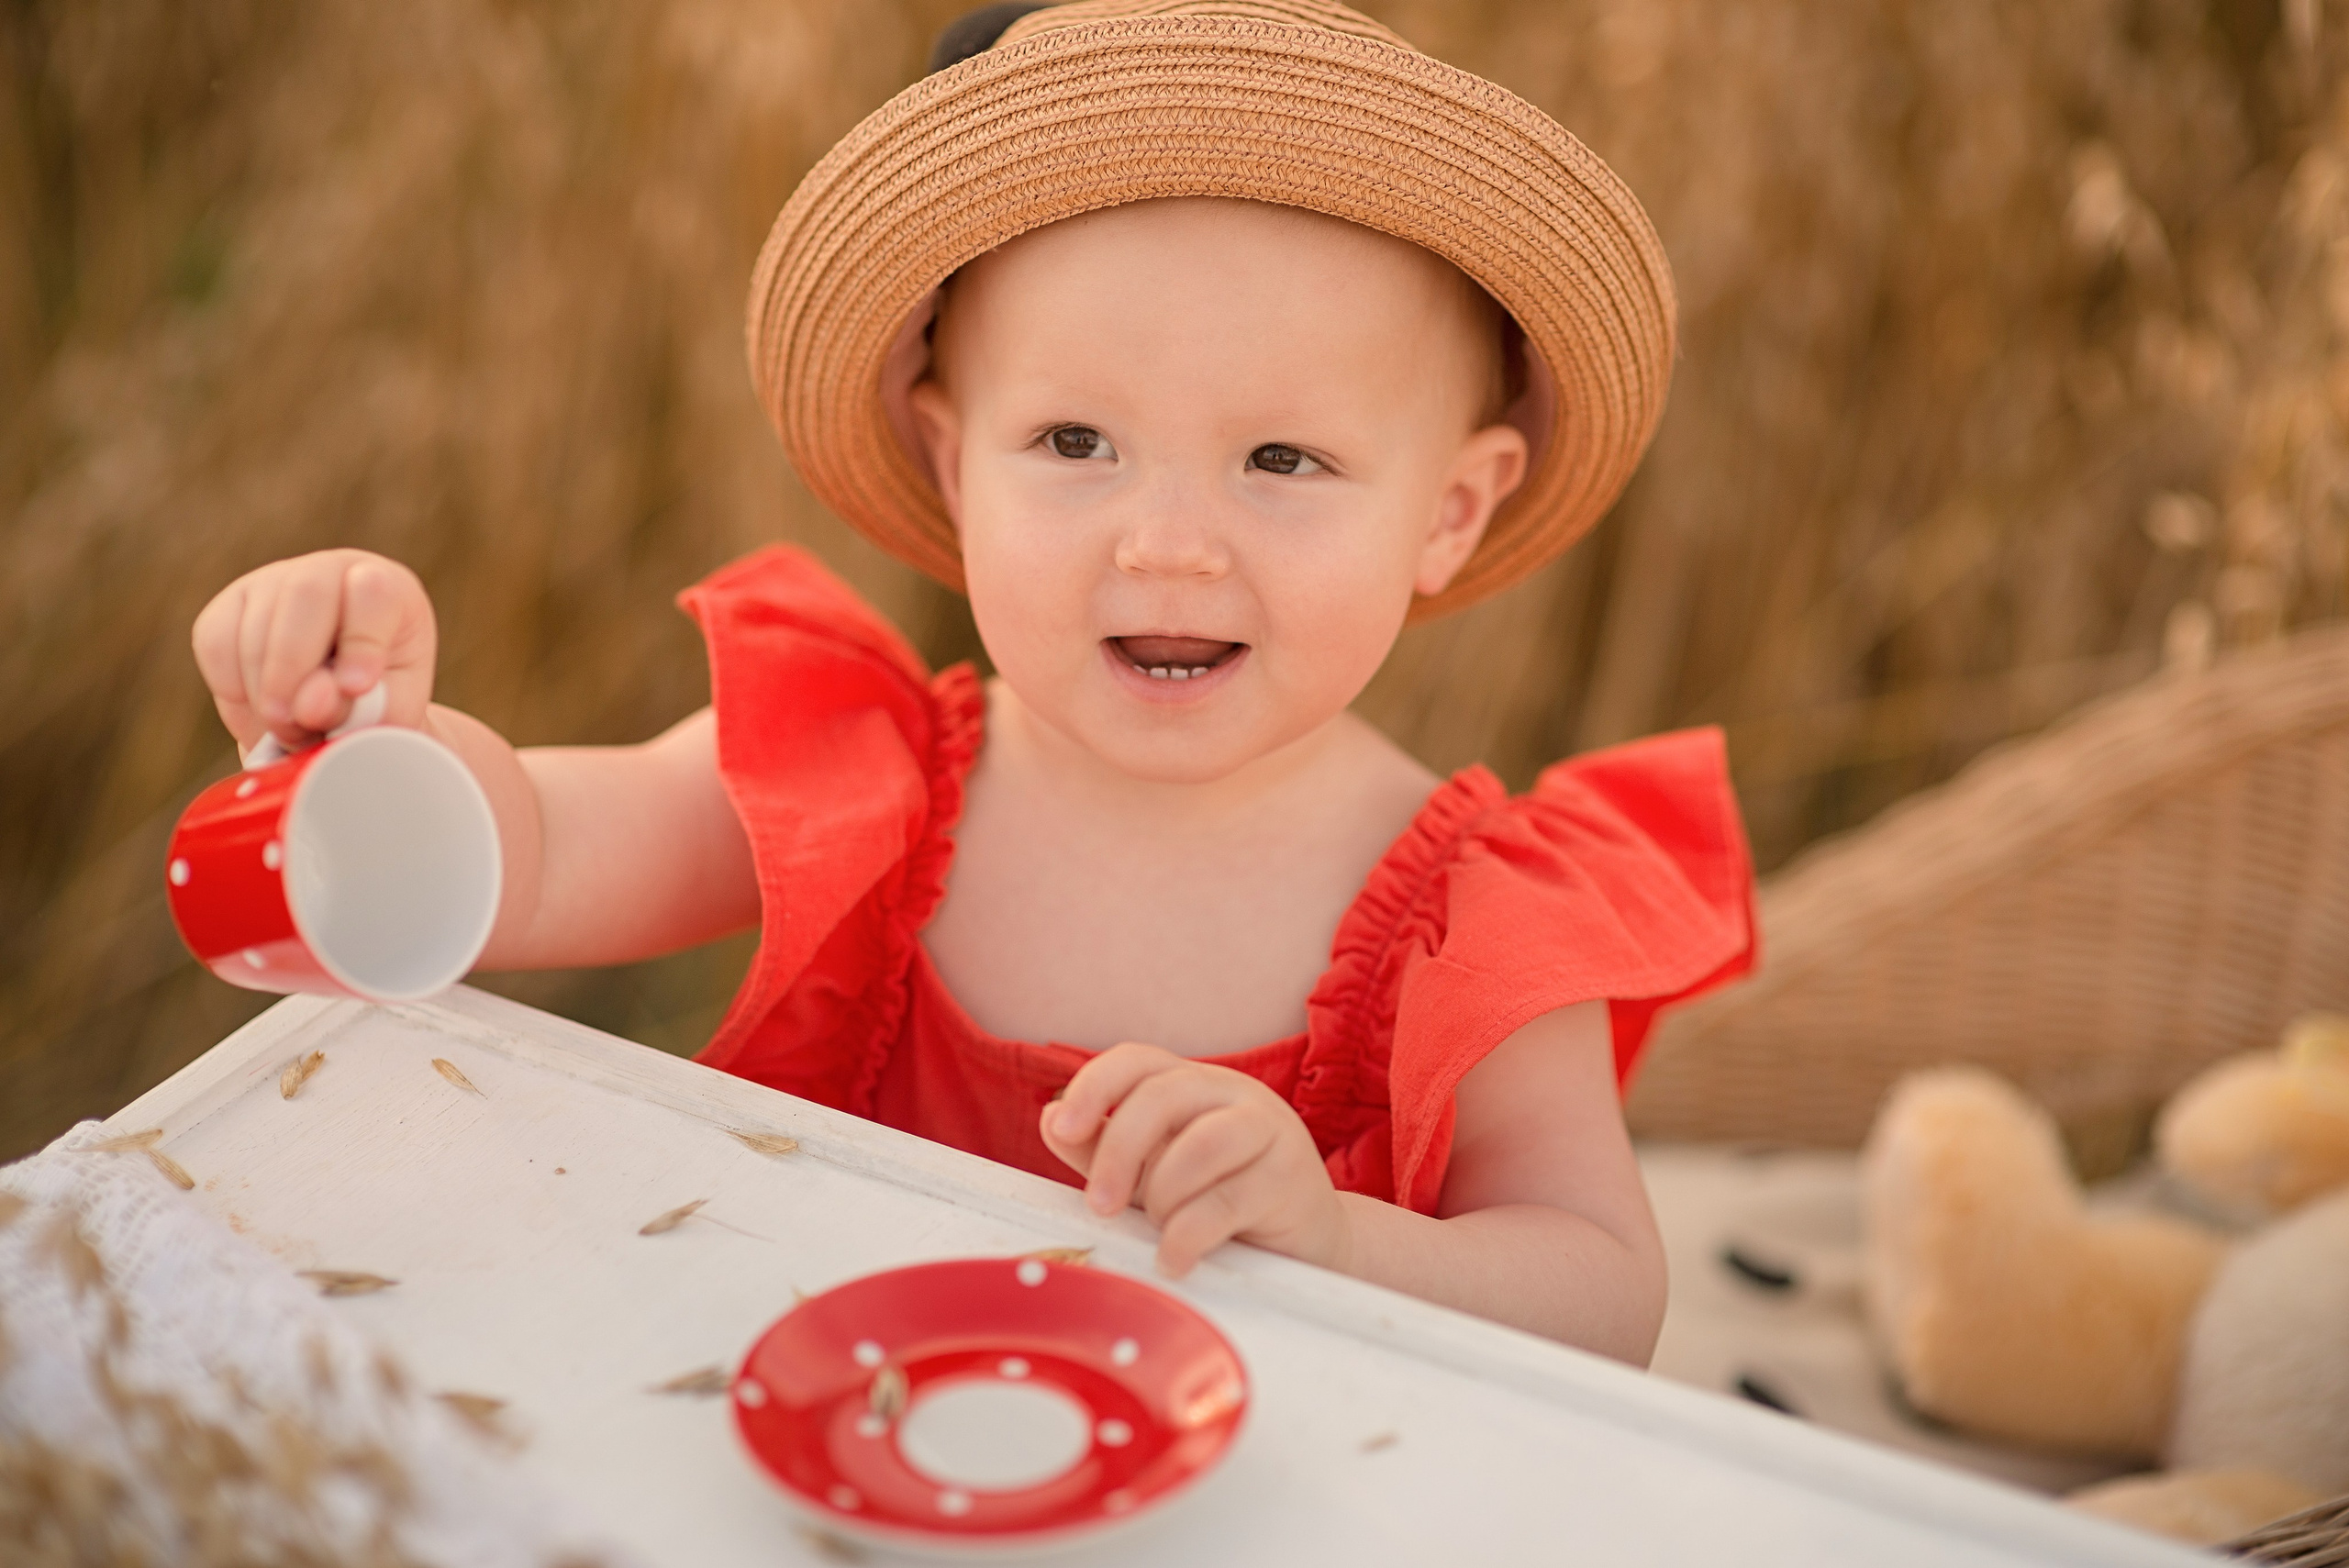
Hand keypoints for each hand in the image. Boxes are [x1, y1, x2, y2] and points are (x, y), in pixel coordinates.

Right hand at [191, 549, 436, 753]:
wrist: (336, 703)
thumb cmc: (376, 701)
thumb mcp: (388, 712)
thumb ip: (363, 710)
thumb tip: (310, 705)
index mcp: (388, 586)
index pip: (373, 592)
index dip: (362, 642)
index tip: (357, 689)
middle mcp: (330, 571)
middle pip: (306, 595)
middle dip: (295, 667)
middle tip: (293, 723)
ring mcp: (273, 581)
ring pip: (254, 624)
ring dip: (264, 692)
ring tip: (288, 731)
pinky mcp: (229, 605)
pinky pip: (216, 643)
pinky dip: (232, 688)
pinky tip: (260, 713)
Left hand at [1039, 1043, 1347, 1277]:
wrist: (1307, 1242)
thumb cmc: (1221, 1203)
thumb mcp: (1154, 1175)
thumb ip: (1104, 1150)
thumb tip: (1051, 1121)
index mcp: (1193, 1084)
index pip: (1137, 1060)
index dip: (1094, 1086)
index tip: (1063, 1129)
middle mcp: (1233, 1093)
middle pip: (1163, 1095)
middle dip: (1119, 1152)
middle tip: (1100, 1207)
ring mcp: (1269, 1129)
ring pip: (1200, 1144)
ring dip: (1164, 1196)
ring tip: (1161, 1232)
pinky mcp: (1291, 1177)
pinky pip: (1227, 1201)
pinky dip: (1187, 1236)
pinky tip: (1175, 1259)